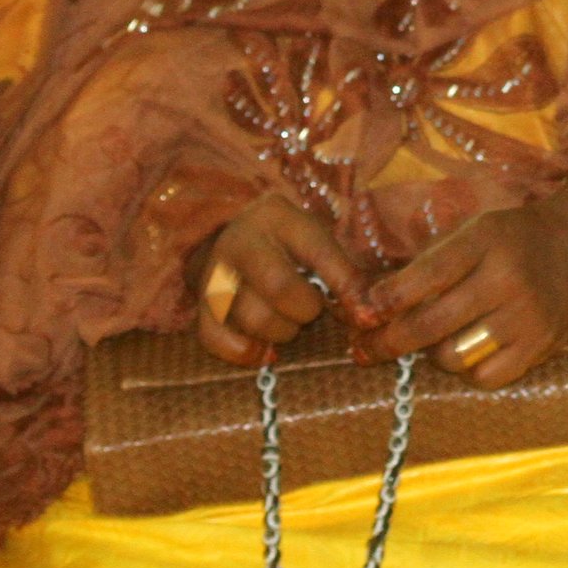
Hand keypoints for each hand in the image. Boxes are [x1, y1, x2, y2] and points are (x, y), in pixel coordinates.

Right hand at [188, 195, 369, 366]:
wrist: (234, 237)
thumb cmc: (287, 244)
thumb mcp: (318, 241)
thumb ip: (345, 273)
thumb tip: (367, 316)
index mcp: (277, 216)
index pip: (319, 252)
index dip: (346, 288)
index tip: (362, 313)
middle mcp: (239, 240)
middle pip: (280, 288)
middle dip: (306, 310)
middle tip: (311, 309)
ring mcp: (214, 273)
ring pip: (251, 318)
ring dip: (280, 332)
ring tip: (287, 322)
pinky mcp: (200, 305)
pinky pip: (215, 338)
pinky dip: (244, 351)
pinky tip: (264, 350)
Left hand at [353, 180, 567, 387]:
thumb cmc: (504, 241)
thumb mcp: (467, 232)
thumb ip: (422, 265)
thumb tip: (366, 304)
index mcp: (485, 239)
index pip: (429, 273)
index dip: (390, 298)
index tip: (362, 312)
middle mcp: (507, 278)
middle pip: (434, 324)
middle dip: (390, 341)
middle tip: (364, 349)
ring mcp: (527, 316)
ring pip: (455, 356)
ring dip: (431, 354)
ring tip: (429, 341)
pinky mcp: (541, 346)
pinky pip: (485, 377)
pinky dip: (465, 370)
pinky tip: (464, 351)